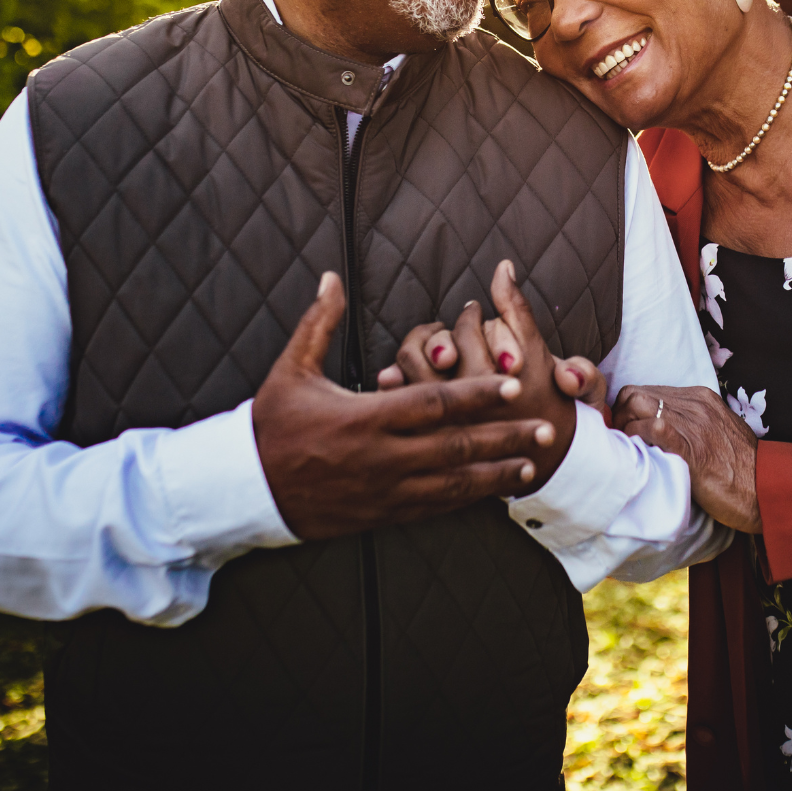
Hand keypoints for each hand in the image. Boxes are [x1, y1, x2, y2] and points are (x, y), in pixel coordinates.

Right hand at [251, 272, 553, 540]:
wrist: (244, 491)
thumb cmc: (270, 425)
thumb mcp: (291, 370)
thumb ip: (318, 323)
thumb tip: (331, 277)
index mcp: (364, 418)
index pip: (432, 403)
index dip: (475, 393)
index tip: (511, 381)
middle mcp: (381, 457)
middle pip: (456, 445)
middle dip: (505, 436)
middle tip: (547, 426)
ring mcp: (384, 490)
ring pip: (452, 484)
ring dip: (495, 473)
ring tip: (532, 463)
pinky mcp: (380, 514)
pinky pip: (433, 508)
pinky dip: (466, 499)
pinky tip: (492, 492)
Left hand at [376, 260, 578, 493]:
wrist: (542, 459)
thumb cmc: (544, 402)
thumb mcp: (540, 354)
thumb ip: (518, 309)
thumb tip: (502, 267)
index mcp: (496, 380)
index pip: (466, 329)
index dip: (470, 316)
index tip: (474, 312)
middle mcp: (466, 403)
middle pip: (432, 347)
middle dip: (441, 333)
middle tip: (452, 335)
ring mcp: (442, 422)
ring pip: (409, 367)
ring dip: (417, 349)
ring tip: (433, 353)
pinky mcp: (424, 436)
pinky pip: (396, 398)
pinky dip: (394, 380)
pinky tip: (400, 376)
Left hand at [616, 385, 762, 533]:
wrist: (766, 489)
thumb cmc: (741, 470)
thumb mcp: (717, 433)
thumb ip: (691, 425)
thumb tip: (659, 429)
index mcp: (701, 398)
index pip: (647, 390)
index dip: (629, 410)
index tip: (627, 429)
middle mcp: (695, 404)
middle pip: (634, 394)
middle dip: (620, 416)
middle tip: (622, 441)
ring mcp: (692, 423)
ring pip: (636, 407)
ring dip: (625, 429)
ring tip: (631, 451)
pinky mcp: (689, 447)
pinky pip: (650, 430)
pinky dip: (637, 440)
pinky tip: (642, 457)